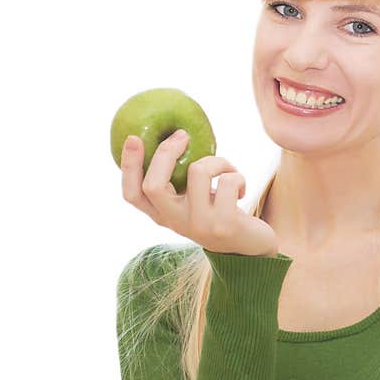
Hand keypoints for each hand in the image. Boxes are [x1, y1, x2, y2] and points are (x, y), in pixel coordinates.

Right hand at [120, 130, 279, 256]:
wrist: (250, 246)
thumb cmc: (219, 211)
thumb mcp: (194, 199)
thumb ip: (179, 179)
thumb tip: (173, 133)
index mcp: (163, 214)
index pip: (133, 194)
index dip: (128, 166)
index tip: (134, 138)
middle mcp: (176, 223)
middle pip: (154, 184)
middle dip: (166, 152)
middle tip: (183, 135)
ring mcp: (200, 225)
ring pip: (198, 171)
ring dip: (218, 161)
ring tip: (228, 171)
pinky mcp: (225, 224)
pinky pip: (228, 180)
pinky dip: (238, 175)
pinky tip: (241, 190)